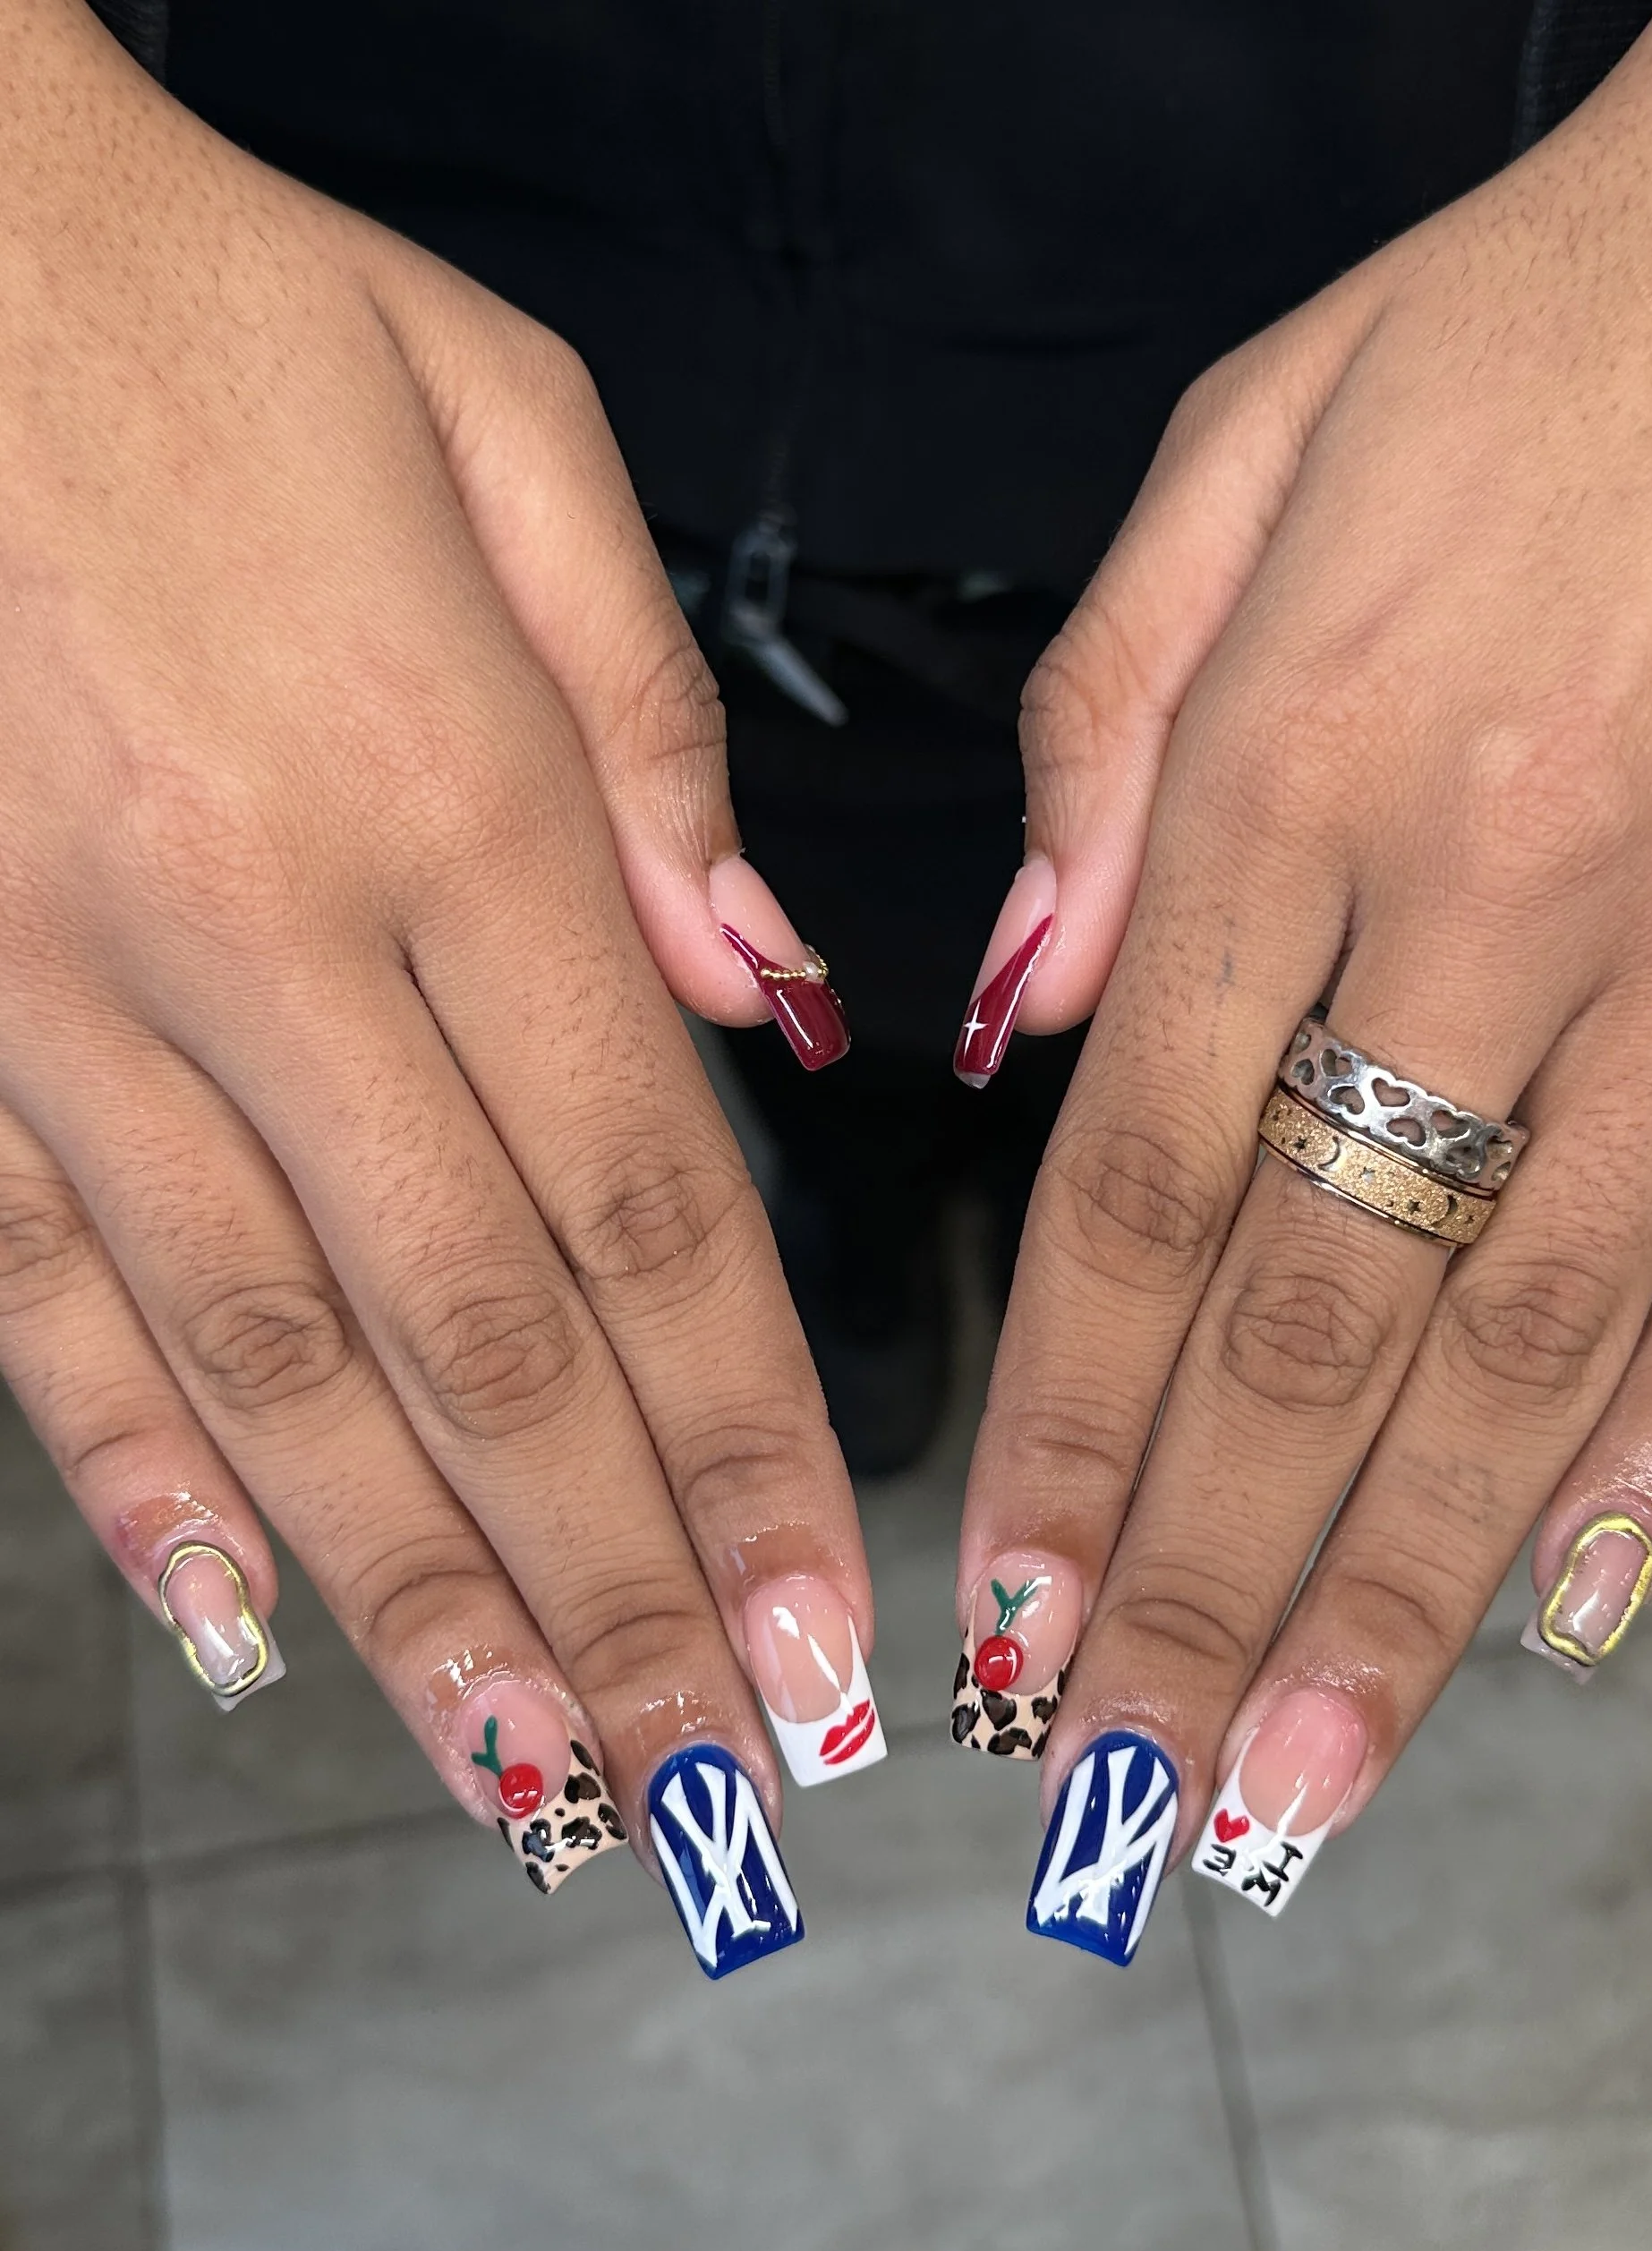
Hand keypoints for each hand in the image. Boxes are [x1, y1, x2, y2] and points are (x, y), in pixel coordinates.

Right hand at [0, 0, 874, 1954]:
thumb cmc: (219, 311)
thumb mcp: (503, 434)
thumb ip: (648, 741)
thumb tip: (767, 998)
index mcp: (449, 795)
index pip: (648, 1201)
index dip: (742, 1439)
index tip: (813, 1621)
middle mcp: (263, 930)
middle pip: (479, 1333)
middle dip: (607, 1580)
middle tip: (702, 1777)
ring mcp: (64, 988)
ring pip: (267, 1356)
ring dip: (405, 1590)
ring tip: (520, 1772)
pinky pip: (32, 1279)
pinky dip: (128, 1460)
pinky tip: (226, 1609)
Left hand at [955, 0, 1651, 1954]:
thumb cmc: (1533, 325)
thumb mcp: (1252, 461)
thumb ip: (1107, 742)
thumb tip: (1007, 1013)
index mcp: (1304, 767)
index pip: (1136, 1180)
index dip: (1052, 1421)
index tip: (989, 1608)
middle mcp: (1503, 892)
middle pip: (1317, 1316)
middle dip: (1195, 1577)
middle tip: (1111, 1787)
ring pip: (1537, 1340)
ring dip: (1408, 1588)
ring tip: (1297, 1780)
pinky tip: (1583, 1604)